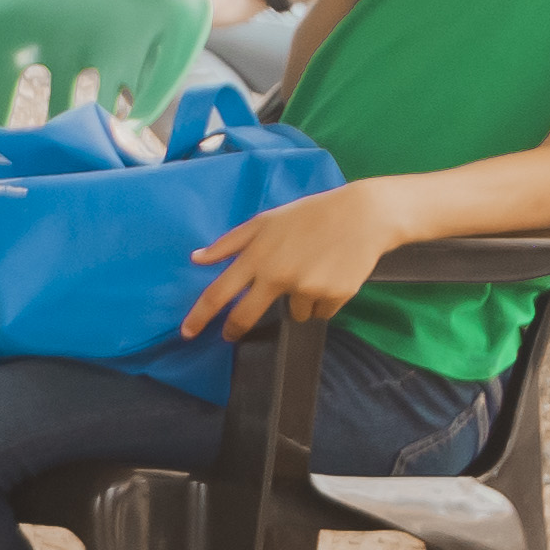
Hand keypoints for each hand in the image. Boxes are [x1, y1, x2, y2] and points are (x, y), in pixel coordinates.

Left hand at [179, 175, 414, 343]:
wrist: (363, 216)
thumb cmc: (309, 215)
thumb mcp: (265, 221)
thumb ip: (229, 243)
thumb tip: (197, 259)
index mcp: (257, 256)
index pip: (219, 292)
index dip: (200, 316)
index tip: (187, 333)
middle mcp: (278, 275)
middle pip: (246, 315)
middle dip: (235, 327)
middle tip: (231, 333)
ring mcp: (306, 288)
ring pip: (294, 313)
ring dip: (298, 301)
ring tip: (313, 271)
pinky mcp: (334, 296)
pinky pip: (320, 312)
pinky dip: (323, 300)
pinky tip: (332, 276)